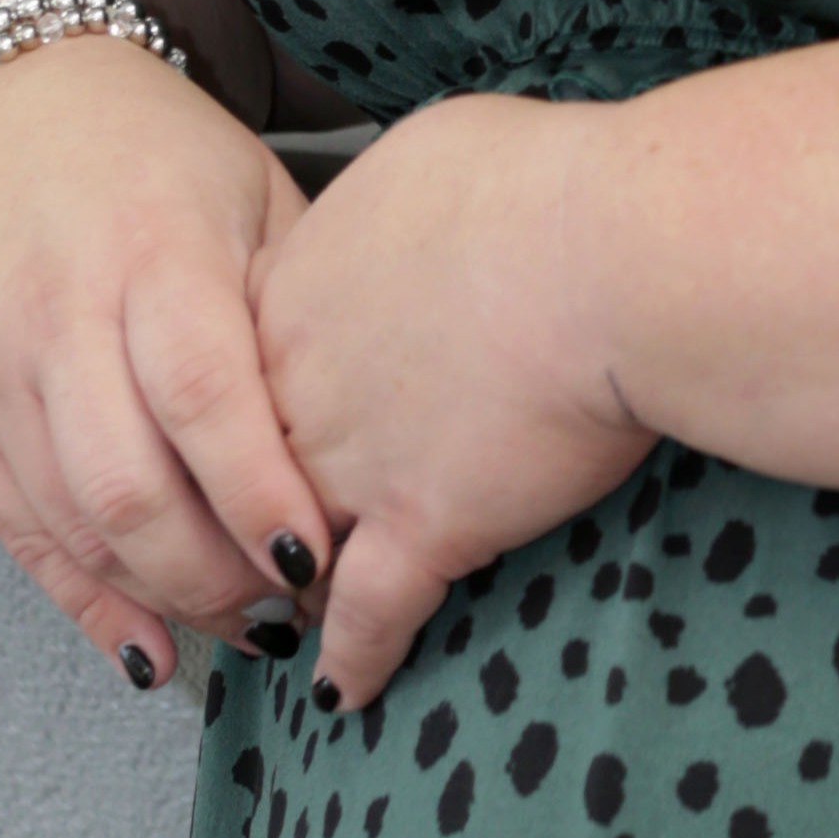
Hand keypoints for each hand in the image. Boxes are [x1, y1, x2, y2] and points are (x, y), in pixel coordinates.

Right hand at [0, 32, 337, 681]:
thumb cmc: (151, 152)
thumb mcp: (247, 189)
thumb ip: (294, 300)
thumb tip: (369, 421)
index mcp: (151, 251)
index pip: (202, 395)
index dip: (258, 493)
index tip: (323, 561)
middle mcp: (62, 317)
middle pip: (129, 485)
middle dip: (216, 573)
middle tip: (294, 608)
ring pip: (74, 524)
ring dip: (164, 596)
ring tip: (247, 628)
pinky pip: (21, 536)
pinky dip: (88, 602)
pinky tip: (152, 646)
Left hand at [252, 92, 656, 714]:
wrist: (603, 249)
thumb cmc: (540, 180)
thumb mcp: (435, 148)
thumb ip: (395, 196)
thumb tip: (419, 202)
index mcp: (299, 282)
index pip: (235, 357)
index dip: (248, 397)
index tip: (257, 421)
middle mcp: (302, 378)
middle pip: (244, 459)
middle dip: (246, 501)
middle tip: (250, 533)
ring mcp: (354, 462)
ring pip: (289, 544)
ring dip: (286, 585)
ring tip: (281, 616)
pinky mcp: (423, 526)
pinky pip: (367, 616)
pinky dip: (354, 659)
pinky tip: (341, 689)